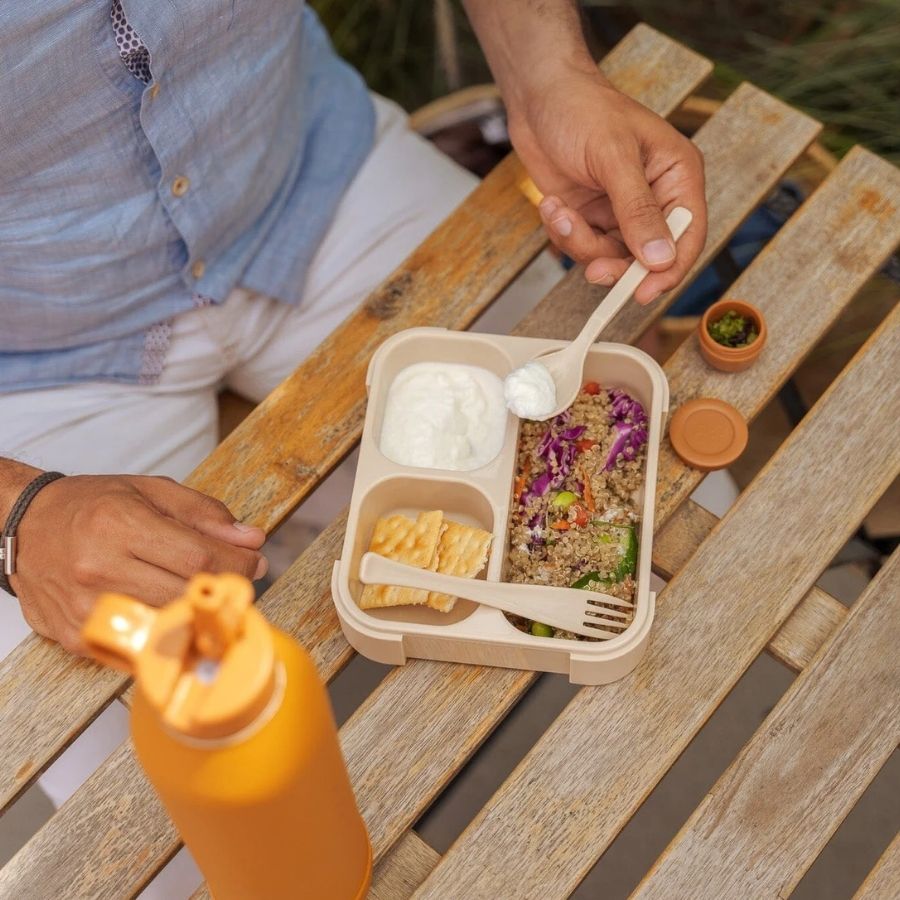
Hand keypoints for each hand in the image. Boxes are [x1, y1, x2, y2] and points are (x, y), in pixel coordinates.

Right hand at [9, 474, 266, 653]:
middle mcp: (100, 567)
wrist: (24, 525)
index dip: (238, 566)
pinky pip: (136, 646)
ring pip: (165, 626)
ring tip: (202, 596)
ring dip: (195, 615)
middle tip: (235, 581)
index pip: (199, 558)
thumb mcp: (151, 491)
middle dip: (222, 590)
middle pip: (185, 594)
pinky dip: (161, 635)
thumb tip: (251, 539)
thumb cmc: (89, 506)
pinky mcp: (75, 636)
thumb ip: (205, 514)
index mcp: (121, 525)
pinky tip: (168, 614)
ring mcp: (85, 607)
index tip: (254, 564)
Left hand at [508, 63, 706, 303]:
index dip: (668, 271)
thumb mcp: (613, 158)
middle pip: (646, 257)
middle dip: (615, 264)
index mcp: (676, 176)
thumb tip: (659, 258)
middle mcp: (653, 197)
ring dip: (580, 242)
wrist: (538, 96)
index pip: (688, 237)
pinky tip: (553, 205)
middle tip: (593, 270)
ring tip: (560, 211)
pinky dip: (563, 233)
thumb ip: (637, 210)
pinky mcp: (590, 216)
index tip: (643, 293)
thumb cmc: (583, 109)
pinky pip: (582, 246)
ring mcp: (619, 210)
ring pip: (609, 256)